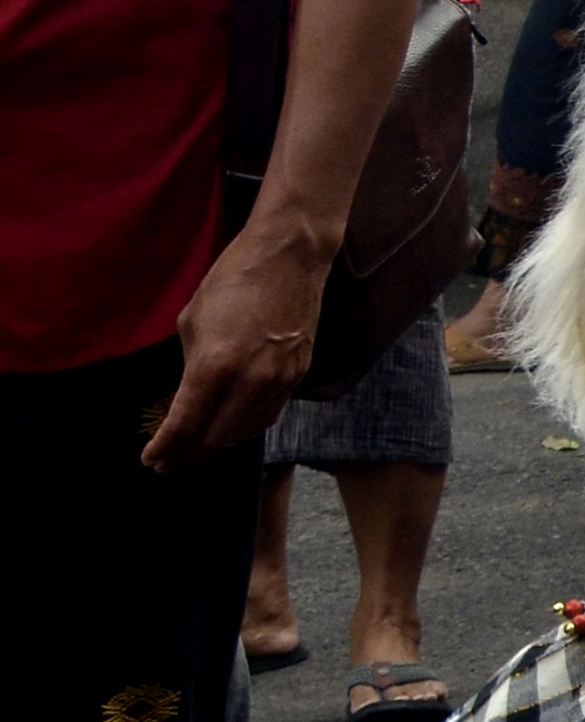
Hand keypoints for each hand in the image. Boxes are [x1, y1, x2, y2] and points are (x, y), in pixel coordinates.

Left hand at [143, 222, 330, 468]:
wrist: (289, 258)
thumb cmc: (233, 279)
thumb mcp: (193, 321)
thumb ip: (191, 365)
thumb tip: (190, 393)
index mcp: (215, 364)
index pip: (185, 423)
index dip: (164, 446)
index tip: (150, 458)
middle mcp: (251, 380)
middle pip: (215, 437)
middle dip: (187, 455)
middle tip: (167, 463)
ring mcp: (279, 379)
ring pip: (245, 431)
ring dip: (216, 444)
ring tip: (196, 450)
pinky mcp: (298, 374)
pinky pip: (268, 414)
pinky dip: (245, 428)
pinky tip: (230, 429)